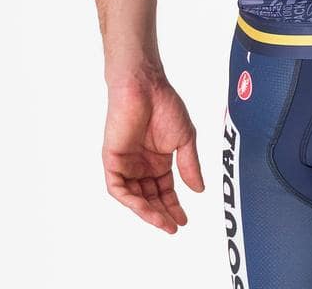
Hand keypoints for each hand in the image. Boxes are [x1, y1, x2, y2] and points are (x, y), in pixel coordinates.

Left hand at [102, 75, 204, 232]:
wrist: (145, 86)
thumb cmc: (164, 104)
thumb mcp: (185, 139)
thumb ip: (189, 165)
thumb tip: (199, 190)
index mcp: (158, 160)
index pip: (165, 190)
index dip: (174, 206)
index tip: (184, 220)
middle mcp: (142, 165)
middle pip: (150, 197)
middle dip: (162, 213)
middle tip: (174, 225)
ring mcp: (127, 164)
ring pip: (135, 197)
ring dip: (148, 211)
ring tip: (164, 222)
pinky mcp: (113, 161)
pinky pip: (119, 188)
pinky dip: (132, 201)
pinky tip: (146, 208)